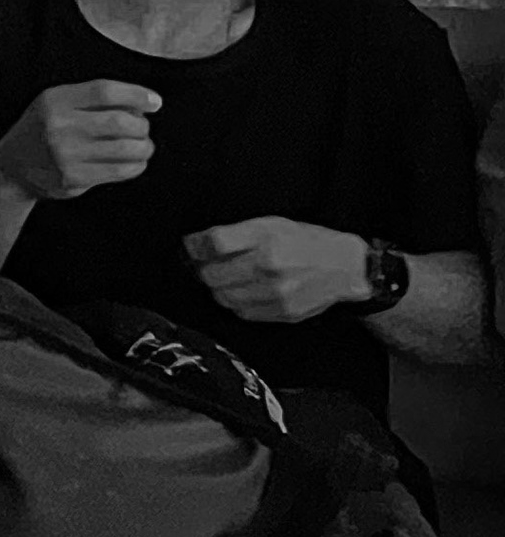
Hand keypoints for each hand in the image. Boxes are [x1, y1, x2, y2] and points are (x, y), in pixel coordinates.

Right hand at [0, 78, 159, 202]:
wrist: (11, 167)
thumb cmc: (41, 131)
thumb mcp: (56, 103)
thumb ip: (91, 98)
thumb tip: (141, 100)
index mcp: (55, 101)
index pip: (105, 91)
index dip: (137, 94)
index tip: (154, 101)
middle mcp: (59, 126)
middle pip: (120, 121)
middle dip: (142, 125)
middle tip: (143, 128)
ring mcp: (65, 154)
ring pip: (126, 149)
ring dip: (144, 147)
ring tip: (142, 146)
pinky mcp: (73, 178)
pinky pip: (120, 171)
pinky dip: (136, 166)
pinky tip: (133, 162)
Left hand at [186, 215, 375, 323]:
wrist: (346, 267)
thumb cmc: (305, 241)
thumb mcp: (271, 223)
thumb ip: (235, 234)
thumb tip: (197, 245)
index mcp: (266, 239)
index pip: (214, 244)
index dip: (195, 246)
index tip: (191, 246)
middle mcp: (270, 267)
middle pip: (212, 274)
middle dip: (204, 269)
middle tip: (208, 264)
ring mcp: (276, 293)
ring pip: (223, 297)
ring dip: (218, 288)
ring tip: (227, 278)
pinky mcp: (282, 312)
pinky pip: (242, 312)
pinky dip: (236, 302)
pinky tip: (245, 291)